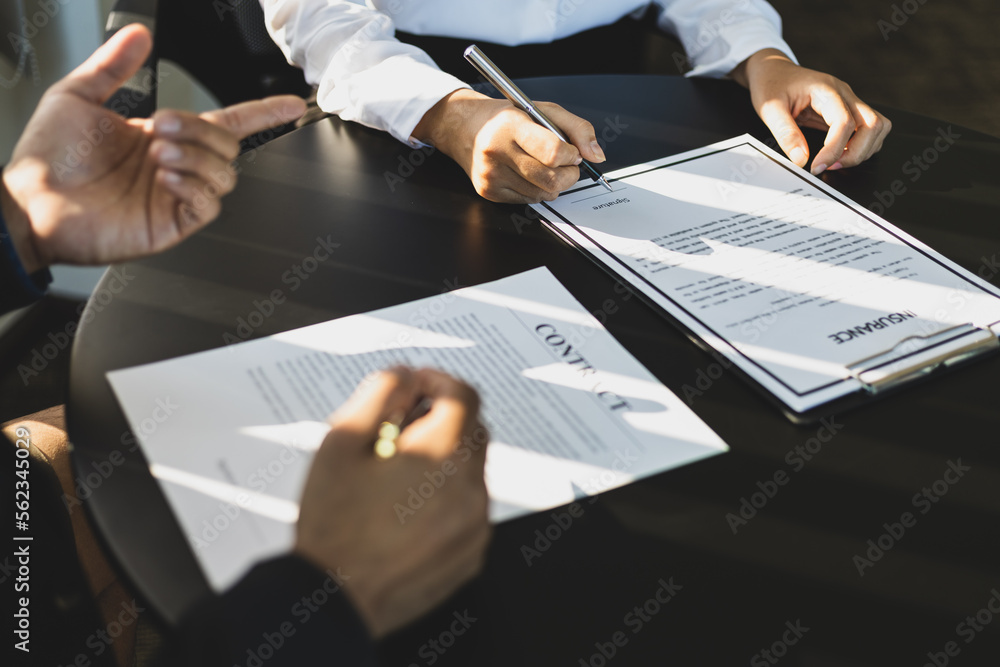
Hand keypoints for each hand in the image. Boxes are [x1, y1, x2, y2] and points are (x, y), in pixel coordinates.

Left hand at [0, 24, 305, 274]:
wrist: (30, 203)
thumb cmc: (47, 158)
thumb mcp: (76, 96)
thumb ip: (112, 65)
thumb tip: (138, 35)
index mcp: (161, 138)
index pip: (225, 124)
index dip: (262, 114)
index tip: (290, 104)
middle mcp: (174, 167)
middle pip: (226, 145)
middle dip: (198, 130)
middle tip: (160, 129)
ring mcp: (175, 197)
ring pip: (224, 174)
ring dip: (195, 157)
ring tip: (157, 155)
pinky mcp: (172, 224)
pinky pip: (209, 205)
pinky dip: (193, 186)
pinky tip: (164, 178)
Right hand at [295, 367, 490, 637]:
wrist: (334, 600)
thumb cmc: (333, 525)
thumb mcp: (340, 442)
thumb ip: (379, 393)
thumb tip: (405, 375)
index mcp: (441, 456)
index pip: (463, 395)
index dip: (438, 381)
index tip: (415, 385)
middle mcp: (470, 489)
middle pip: (472, 430)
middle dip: (440, 418)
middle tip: (397, 430)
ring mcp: (474, 525)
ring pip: (472, 469)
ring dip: (444, 459)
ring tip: (395, 477)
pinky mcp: (471, 552)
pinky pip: (470, 507)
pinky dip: (447, 497)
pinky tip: (406, 509)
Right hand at [413, 88, 604, 203]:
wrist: (464, 129)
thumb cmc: (505, 118)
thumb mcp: (542, 110)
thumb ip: (576, 129)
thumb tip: (596, 155)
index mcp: (510, 125)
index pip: (552, 152)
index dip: (570, 156)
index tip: (572, 152)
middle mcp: (497, 151)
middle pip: (551, 180)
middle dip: (569, 175)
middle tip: (567, 164)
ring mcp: (491, 175)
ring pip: (543, 194)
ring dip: (554, 184)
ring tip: (544, 166)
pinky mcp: (489, 192)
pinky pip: (529, 201)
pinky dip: (537, 190)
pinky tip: (527, 174)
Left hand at [732, 49, 890, 174]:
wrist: (774, 70)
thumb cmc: (772, 85)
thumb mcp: (769, 109)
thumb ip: (785, 134)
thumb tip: (801, 159)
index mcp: (826, 90)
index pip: (844, 122)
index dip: (834, 149)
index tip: (816, 167)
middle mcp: (844, 93)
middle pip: (873, 124)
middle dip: (856, 153)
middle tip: (830, 167)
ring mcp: (849, 100)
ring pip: (877, 126)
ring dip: (863, 149)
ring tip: (835, 162)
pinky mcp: (848, 109)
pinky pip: (868, 128)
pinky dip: (861, 145)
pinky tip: (840, 153)